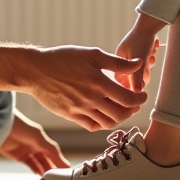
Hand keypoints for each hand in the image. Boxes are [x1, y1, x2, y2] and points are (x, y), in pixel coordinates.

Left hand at [0, 111, 68, 174]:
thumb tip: (64, 163)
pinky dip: (37, 171)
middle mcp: (37, 145)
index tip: (70, 172)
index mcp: (43, 139)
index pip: (55, 153)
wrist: (0, 128)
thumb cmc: (20, 127)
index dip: (62, 162)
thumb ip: (51, 152)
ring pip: (41, 164)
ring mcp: (29, 151)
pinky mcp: (20, 157)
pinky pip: (32, 165)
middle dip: (55, 169)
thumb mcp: (39, 138)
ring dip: (46, 171)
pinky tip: (42, 176)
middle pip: (49, 160)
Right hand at [24, 46, 148, 130]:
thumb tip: (138, 63)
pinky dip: (103, 123)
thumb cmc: (64, 58)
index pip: (127, 99)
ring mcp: (80, 109)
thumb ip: (116, 62)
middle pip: (120, 114)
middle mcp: (90, 99)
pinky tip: (105, 114)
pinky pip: (92, 125)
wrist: (36, 70)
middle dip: (132, 110)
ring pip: (107, 122)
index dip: (139, 100)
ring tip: (122, 109)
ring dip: (119, 118)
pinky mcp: (71, 116)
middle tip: (135, 103)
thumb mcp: (91, 54)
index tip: (143, 96)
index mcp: (98, 82)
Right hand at [115, 13, 165, 91]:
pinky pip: (145, 62)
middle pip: (133, 76)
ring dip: (148, 64)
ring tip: (150, 55)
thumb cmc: (142, 39)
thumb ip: (137, 77)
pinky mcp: (139, 51)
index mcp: (118, 60)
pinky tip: (152, 51)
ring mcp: (131, 55)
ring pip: (140, 69)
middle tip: (147, 64)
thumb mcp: (139, 60)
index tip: (140, 81)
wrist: (150, 23)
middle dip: (143, 72)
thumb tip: (136, 92)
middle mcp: (123, 58)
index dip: (131, 83)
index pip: (121, 79)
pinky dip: (150, 58)